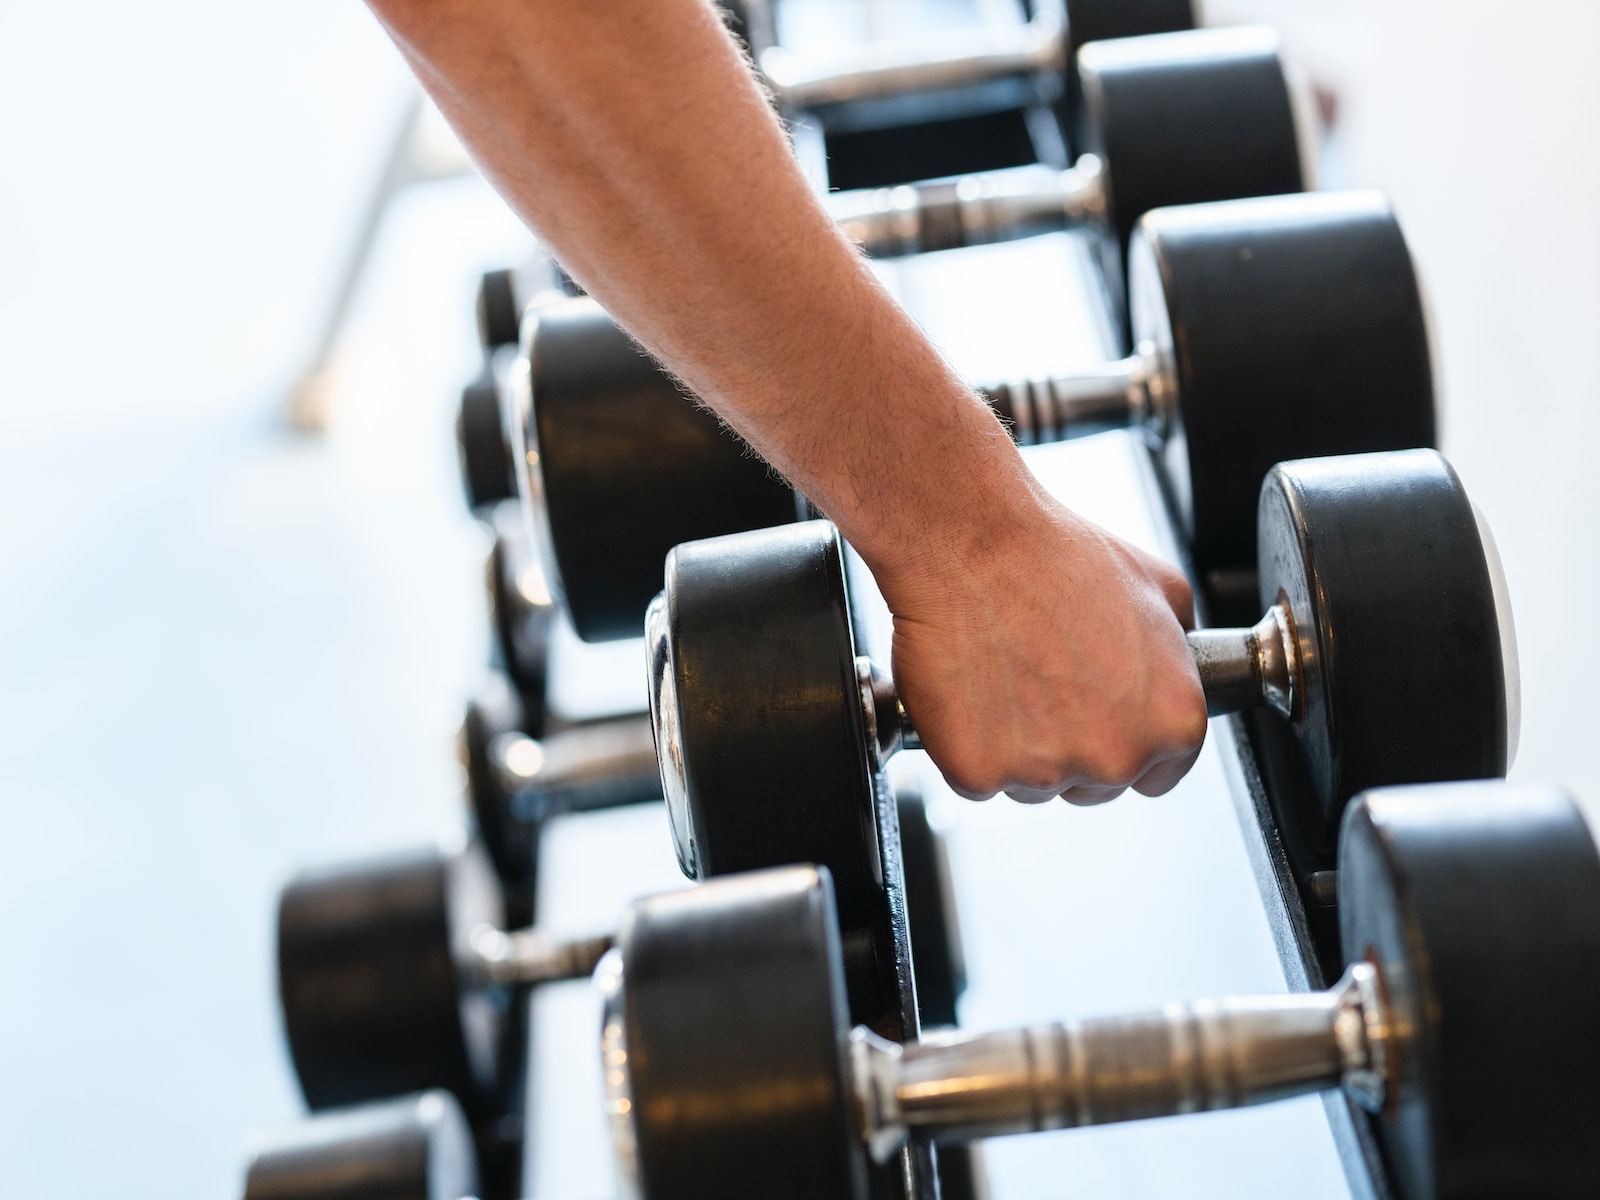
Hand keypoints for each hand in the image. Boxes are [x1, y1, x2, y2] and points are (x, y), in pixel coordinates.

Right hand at [882, 488, 1206, 804]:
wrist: (974, 544)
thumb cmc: (1056, 556)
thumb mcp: (1159, 585)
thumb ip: (1180, 649)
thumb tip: (1178, 662)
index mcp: (1173, 721)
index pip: (1157, 773)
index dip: (1122, 740)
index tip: (1094, 715)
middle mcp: (1116, 757)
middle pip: (1092, 786)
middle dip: (1068, 746)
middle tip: (1040, 681)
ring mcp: (1045, 772)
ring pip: (1030, 785)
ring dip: (1014, 746)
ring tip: (1002, 675)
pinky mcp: (978, 772)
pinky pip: (974, 778)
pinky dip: (964, 743)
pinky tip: (969, 691)